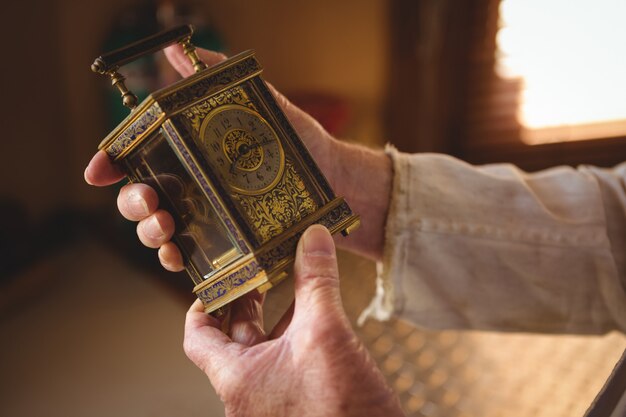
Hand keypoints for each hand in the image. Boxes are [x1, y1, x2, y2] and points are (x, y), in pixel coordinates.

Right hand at [84, 45, 391, 270]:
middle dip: (132, 203)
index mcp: (189, 155)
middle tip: (148, 201)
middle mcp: (190, 187)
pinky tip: (178, 255)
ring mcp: (204, 216)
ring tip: (166, 229)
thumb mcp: (258, 104)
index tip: (99, 170)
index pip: (138, 158)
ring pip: (157, 231)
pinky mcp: (224, 243)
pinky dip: (174, 258)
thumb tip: (176, 49)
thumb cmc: (295, 141)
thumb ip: (216, 79)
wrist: (331, 177)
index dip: (111, 163)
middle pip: (140, 198)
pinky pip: (188, 256)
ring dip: (149, 234)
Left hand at [185, 225, 402, 416]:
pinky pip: (286, 361)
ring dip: (275, 313)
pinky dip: (294, 333)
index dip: (203, 304)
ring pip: (264, 347)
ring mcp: (272, 400)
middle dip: (246, 299)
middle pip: (234, 336)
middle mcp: (247, 393)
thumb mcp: (327, 334)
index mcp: (237, 379)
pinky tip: (315, 312)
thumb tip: (313, 238)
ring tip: (287, 278)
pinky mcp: (296, 402)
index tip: (216, 280)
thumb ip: (317, 283)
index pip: (198, 336)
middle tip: (257, 267)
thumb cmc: (343, 411)